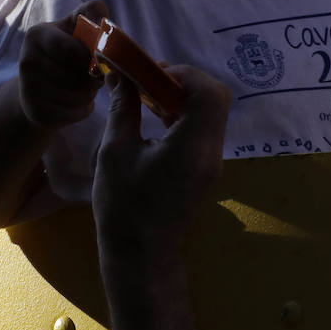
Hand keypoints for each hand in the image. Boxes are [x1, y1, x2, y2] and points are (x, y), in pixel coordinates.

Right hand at [18, 0, 106, 129]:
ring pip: (79, 95)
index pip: (73, 50)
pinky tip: (76, 102)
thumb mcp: (75, 26)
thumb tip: (104, 24)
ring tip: (83, 87)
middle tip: (89, 75)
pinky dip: (83, 109)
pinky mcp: (36, 113)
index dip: (91, 57)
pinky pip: (75, 113)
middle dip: (92, 77)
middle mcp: (27, 61)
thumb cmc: (66, 51)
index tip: (94, 58)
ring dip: (89, 93)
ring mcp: (28, 89)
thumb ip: (92, 14)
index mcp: (37, 35)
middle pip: (78, 75)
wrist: (38, 87)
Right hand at [92, 65, 230, 249]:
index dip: (183, 74)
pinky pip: (202, 130)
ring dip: (182, 97)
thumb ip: (122, 109)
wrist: (140, 254)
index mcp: (192, 147)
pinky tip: (154, 118)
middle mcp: (210, 152)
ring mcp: (211, 162)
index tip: (150, 75)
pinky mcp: (204, 169)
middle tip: (148, 82)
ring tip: (146, 97)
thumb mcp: (115, 153)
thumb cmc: (123, 206)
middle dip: (183, 82)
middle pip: (215, 99)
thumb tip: (119, 76)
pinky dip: (183, 115)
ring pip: (210, 113)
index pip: (209, 93)